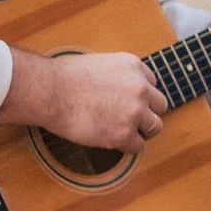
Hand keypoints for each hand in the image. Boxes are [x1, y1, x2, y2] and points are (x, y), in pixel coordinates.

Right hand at [0, 47, 165, 150]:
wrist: (50, 91)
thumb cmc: (64, 77)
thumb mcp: (99, 63)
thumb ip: (116, 75)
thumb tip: (118, 89)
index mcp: (134, 66)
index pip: (151, 84)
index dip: (139, 96)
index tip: (128, 102)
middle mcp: (140, 87)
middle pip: (160, 105)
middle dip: (146, 113)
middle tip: (129, 120)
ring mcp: (135, 111)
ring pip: (155, 126)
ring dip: (141, 131)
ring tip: (123, 132)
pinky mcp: (124, 133)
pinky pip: (138, 146)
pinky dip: (127, 147)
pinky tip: (112, 142)